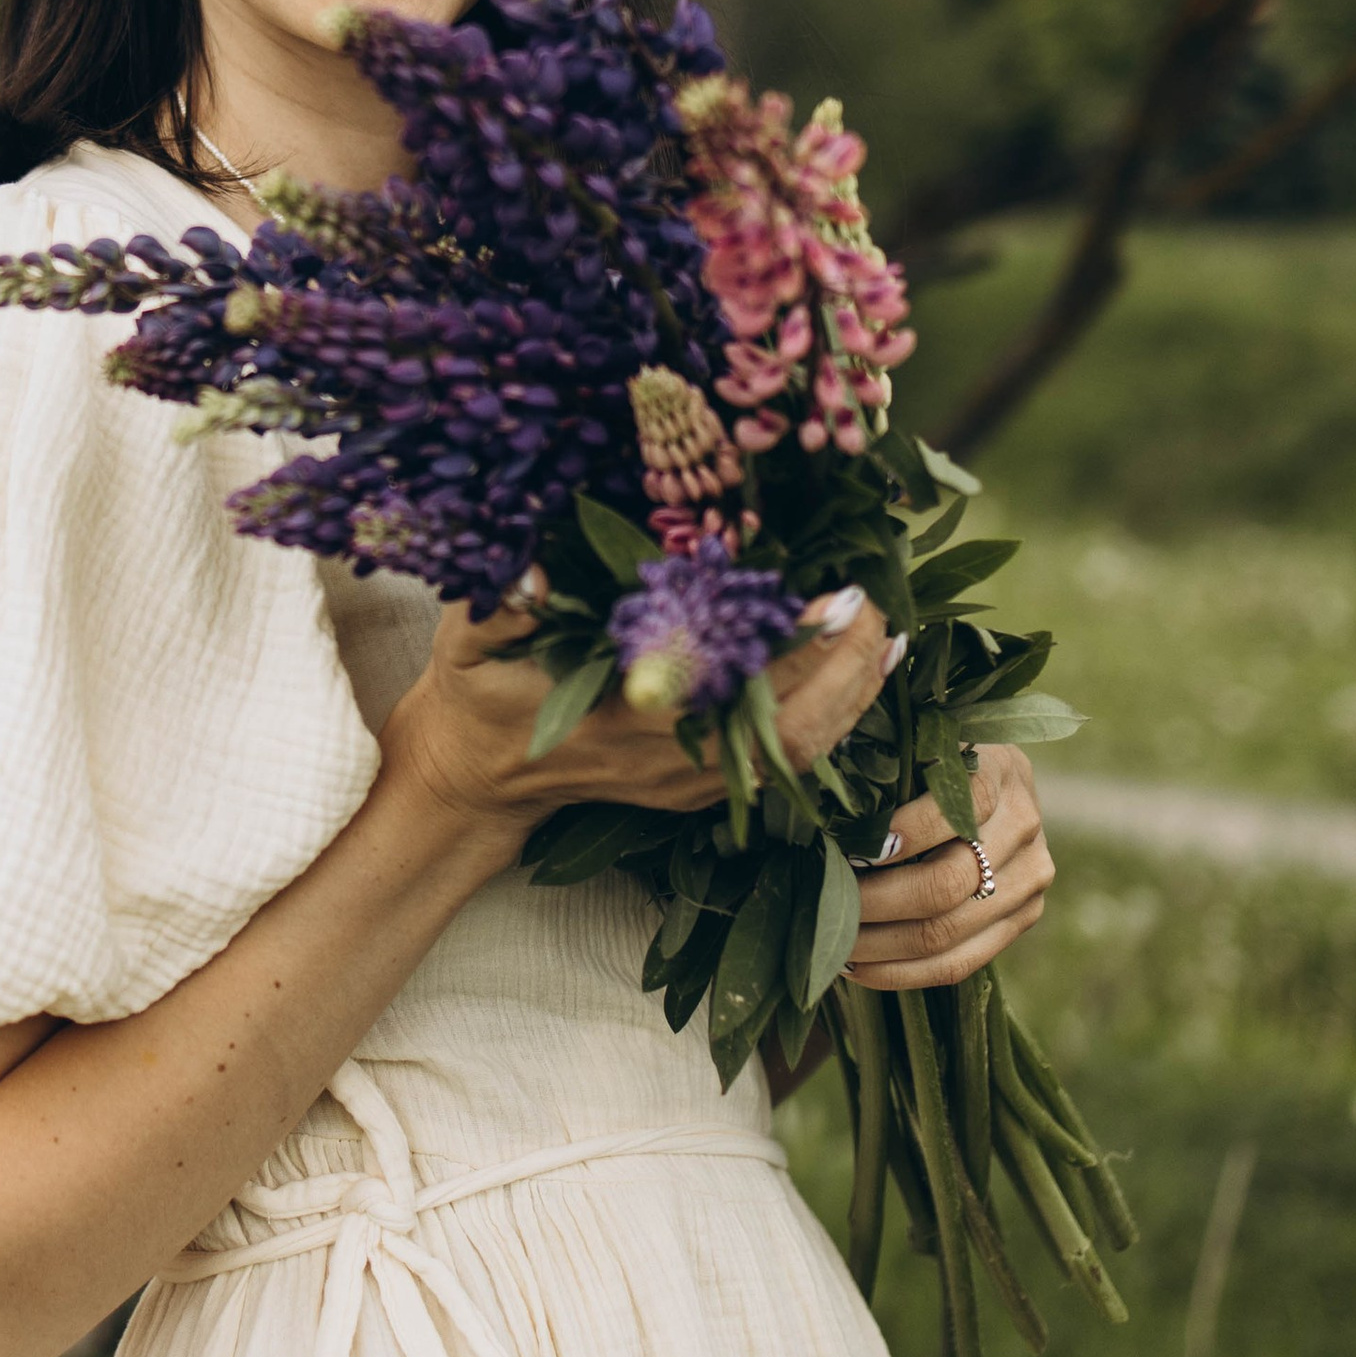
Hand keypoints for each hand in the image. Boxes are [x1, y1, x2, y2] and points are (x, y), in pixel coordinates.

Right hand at [384, 577, 899, 865]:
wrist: (476, 773)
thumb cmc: (477, 695)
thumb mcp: (467, 644)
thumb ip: (496, 607)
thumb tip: (528, 571)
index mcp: (628, 721)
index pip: (731, 683)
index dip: (787, 644)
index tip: (833, 598)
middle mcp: (675, 759)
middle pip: (789, 723)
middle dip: (841, 664)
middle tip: (877, 600)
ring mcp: (695, 781)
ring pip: (801, 747)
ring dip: (851, 690)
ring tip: (888, 629)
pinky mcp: (705, 785)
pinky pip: (789, 756)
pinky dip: (837, 713)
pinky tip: (866, 668)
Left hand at [845, 743, 1054, 988]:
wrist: (993, 785)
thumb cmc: (930, 761)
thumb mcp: (913, 747)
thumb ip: (880, 772)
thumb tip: (817, 814)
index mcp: (997, 770)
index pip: (955, 809)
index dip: (901, 834)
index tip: (849, 852)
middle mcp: (1023, 825)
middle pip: (947, 882)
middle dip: (876, 900)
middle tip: (826, 904)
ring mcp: (1030, 876)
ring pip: (949, 932)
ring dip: (880, 945)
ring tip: (832, 942)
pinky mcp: (1023, 917)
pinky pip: (959, 963)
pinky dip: (902, 972)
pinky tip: (858, 968)